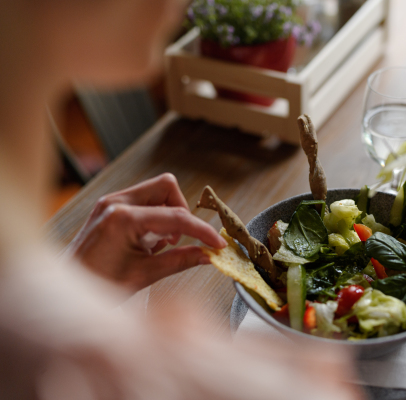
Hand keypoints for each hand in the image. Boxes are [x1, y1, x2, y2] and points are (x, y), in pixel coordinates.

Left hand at [65, 173, 226, 291]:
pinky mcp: (109, 207)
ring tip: (161, 245)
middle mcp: (115, 203)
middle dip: (183, 211)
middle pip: (166, 186)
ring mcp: (110, 202)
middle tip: (183, 239)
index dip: (202, 230)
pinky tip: (148, 242)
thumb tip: (207, 255)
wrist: (64, 291)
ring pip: (156, 191)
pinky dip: (155, 217)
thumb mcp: (143, 275)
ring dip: (169, 214)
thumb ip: (180, 261)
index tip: (217, 244)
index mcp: (122, 219)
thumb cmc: (96, 286)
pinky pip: (143, 200)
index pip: (176, 217)